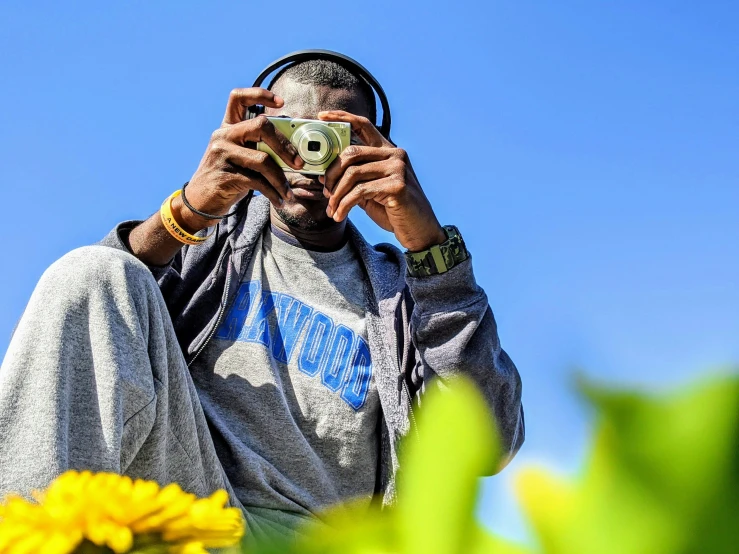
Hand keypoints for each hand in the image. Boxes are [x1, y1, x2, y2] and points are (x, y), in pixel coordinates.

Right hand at [176, 88, 303, 230]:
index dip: (260, 94)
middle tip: (298, 162)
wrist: (200, 201)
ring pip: (263, 160)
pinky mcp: (225, 175)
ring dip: (281, 179)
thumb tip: (294, 149)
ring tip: (288, 192)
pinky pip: (258, 182)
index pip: (238, 98)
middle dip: (285, 145)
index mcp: (228, 127)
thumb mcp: (240, 156)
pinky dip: (273, 192)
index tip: (281, 102)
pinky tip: (279, 199)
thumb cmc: (228, 177)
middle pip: (260, 126)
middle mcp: (223, 136)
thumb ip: (259, 147)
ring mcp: (222, 155)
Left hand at [318, 111, 445, 251]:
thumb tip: (325, 175)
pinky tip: (340, 215)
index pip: (364, 125)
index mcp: (388, 151)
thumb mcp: (370, 191)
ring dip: (337, 195)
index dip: (342, 118)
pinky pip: (360, 192)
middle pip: (351, 153)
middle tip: (326, 193)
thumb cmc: (394, 210)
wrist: (418, 230)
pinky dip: (345, 205)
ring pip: (353, 174)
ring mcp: (398, 168)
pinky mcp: (397, 185)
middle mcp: (395, 154)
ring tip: (332, 210)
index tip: (322, 116)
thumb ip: (354, 179)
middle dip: (332, 174)